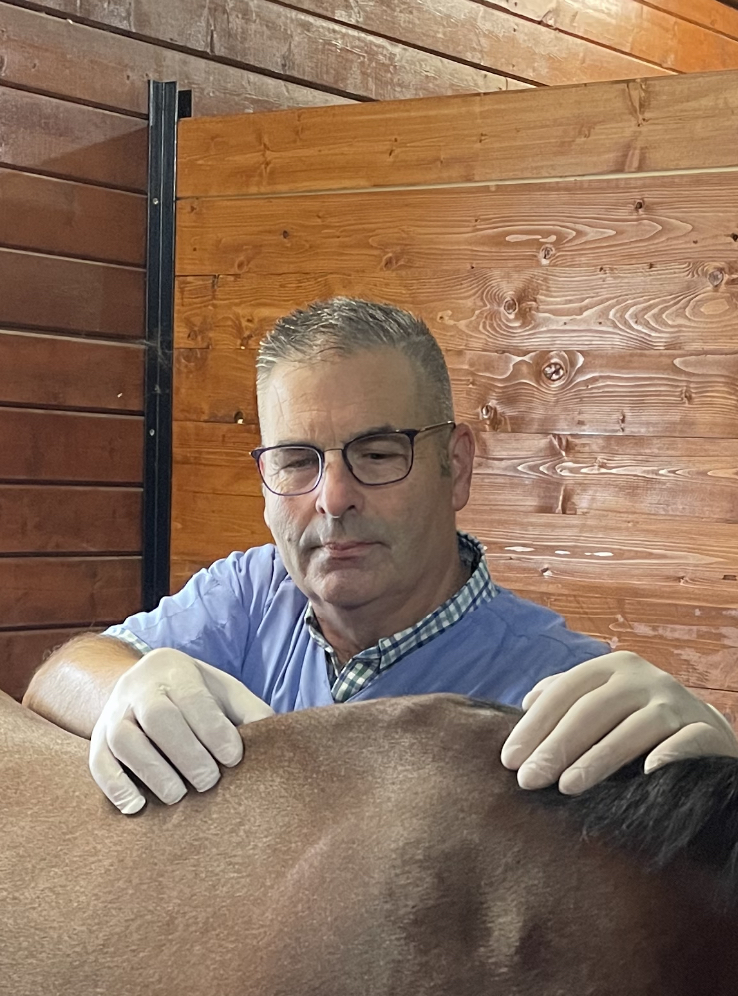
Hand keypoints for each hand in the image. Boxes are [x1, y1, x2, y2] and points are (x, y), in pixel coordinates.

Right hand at [90, 648, 273, 813]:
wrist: (144, 684)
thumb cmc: (195, 694)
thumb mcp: (224, 691)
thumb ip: (249, 712)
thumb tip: (276, 741)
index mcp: (175, 670)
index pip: (193, 699)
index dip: (213, 730)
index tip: (233, 758)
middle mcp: (139, 687)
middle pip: (158, 718)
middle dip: (186, 754)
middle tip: (209, 782)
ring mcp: (113, 712)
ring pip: (124, 740)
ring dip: (152, 772)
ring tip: (177, 796)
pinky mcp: (97, 739)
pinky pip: (98, 763)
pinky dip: (115, 787)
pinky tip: (137, 806)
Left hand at [500, 651, 737, 794]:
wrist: (703, 730)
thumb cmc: (636, 718)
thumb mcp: (602, 699)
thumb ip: (565, 696)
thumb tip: (526, 703)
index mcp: (611, 668)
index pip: (564, 692)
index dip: (535, 725)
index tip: (510, 760)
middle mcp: (643, 679)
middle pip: (592, 710)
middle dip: (556, 746)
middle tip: (529, 780)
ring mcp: (676, 703)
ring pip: (633, 728)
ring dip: (598, 758)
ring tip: (568, 787)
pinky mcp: (707, 730)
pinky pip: (685, 742)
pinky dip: (668, 756)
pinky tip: (645, 775)